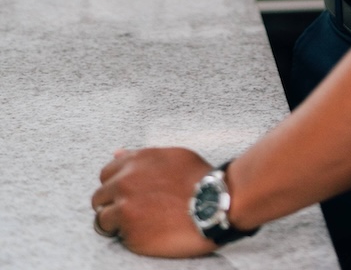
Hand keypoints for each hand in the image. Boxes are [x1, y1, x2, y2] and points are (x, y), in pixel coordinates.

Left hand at [91, 147, 216, 257]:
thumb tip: (117, 153)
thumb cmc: (198, 179)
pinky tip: (147, 231)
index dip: (115, 185)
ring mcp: (125, 207)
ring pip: (102, 219)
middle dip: (111, 204)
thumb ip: (140, 157)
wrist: (213, 203)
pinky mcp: (130, 231)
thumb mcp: (171, 157)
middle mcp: (125, 182)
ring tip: (138, 224)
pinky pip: (117, 235)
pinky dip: (127, 235)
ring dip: (116, 222)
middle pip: (99, 197)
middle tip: (131, 211)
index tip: (125, 193)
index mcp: (136, 161)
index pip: (106, 173)